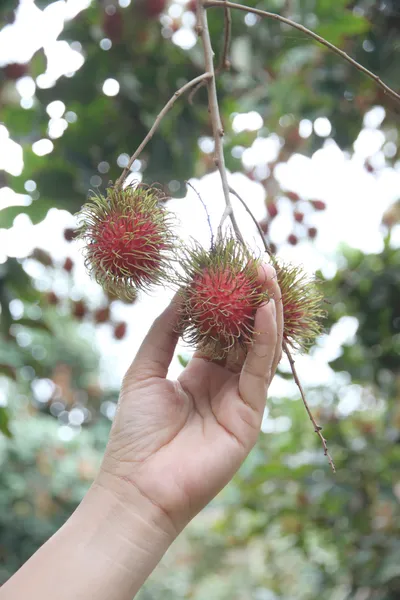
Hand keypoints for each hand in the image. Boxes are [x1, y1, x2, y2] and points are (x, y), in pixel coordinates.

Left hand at [99, 263, 282, 535]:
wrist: (139, 485)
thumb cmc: (136, 431)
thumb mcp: (144, 369)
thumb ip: (165, 331)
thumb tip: (183, 290)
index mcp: (199, 373)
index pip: (219, 329)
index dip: (224, 299)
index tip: (225, 266)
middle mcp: (224, 382)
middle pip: (243, 333)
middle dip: (250, 298)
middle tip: (254, 261)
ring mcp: (240, 398)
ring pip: (260, 346)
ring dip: (266, 309)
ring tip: (265, 272)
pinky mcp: (251, 413)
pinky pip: (262, 369)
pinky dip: (266, 338)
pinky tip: (266, 308)